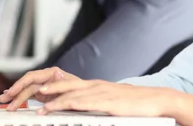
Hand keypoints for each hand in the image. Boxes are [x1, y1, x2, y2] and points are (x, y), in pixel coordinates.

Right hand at [0, 67, 79, 110]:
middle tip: (5, 99)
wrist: (88, 99)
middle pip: (27, 84)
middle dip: (15, 91)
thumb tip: (56, 73)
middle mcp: (47, 78)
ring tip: (4, 100)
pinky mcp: (44, 94)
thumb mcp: (74, 87)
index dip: (21, 84)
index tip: (13, 92)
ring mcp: (45, 86)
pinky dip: (20, 96)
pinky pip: (29, 94)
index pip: (32, 77)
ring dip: (15, 95)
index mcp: (53, 73)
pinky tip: (11, 99)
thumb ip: (64, 81)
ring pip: (26, 90)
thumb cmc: (83, 92)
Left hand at [35, 79, 176, 117]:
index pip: (70, 85)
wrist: (158, 100)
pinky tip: (63, 106)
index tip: (39, 91)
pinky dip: (72, 104)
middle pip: (67, 86)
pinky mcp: (109, 103)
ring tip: (40, 104)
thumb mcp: (113, 101)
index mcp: (97, 85)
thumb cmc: (137, 104)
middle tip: (34, 93)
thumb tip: (86, 107)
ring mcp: (103, 93)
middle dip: (49, 90)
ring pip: (74, 94)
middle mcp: (97, 86)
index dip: (53, 87)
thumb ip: (98, 102)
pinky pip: (87, 103)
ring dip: (55, 99)